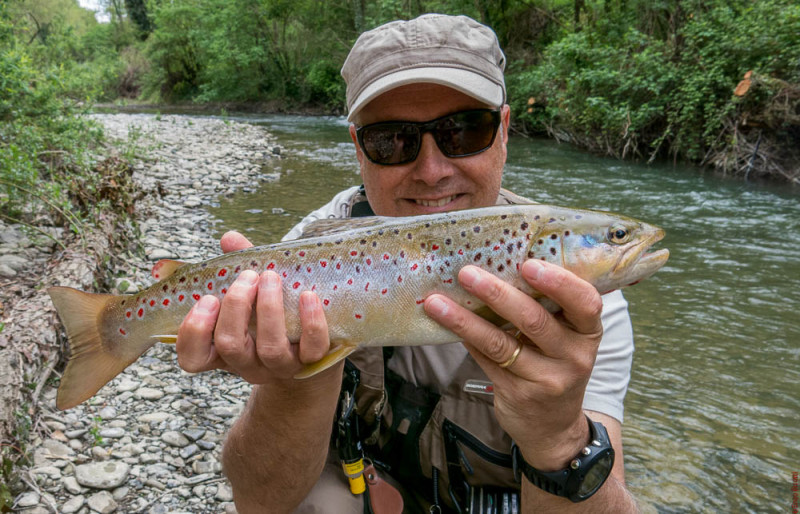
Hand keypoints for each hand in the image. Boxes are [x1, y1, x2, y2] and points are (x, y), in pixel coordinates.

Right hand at [176, 231, 331, 383]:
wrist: (318, 353)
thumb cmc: (275, 318)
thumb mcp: (254, 295)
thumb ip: (240, 266)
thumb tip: (230, 238)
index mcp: (225, 351)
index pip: (193, 358)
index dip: (193, 332)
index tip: (208, 298)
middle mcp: (249, 364)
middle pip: (230, 346)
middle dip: (235, 307)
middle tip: (247, 277)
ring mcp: (281, 367)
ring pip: (270, 348)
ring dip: (269, 309)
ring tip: (271, 277)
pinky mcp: (314, 363)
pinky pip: (312, 349)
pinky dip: (311, 322)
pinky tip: (308, 296)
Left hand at [424, 259, 603, 469]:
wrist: (554, 426)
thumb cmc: (555, 365)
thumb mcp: (565, 338)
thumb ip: (547, 307)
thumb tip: (499, 263)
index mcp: (588, 332)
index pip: (585, 302)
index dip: (559, 282)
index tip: (528, 264)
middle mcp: (573, 357)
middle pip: (534, 320)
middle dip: (497, 294)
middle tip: (467, 273)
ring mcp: (546, 380)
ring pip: (500, 343)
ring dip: (465, 320)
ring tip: (437, 302)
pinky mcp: (518, 394)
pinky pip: (486, 360)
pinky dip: (466, 339)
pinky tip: (445, 324)